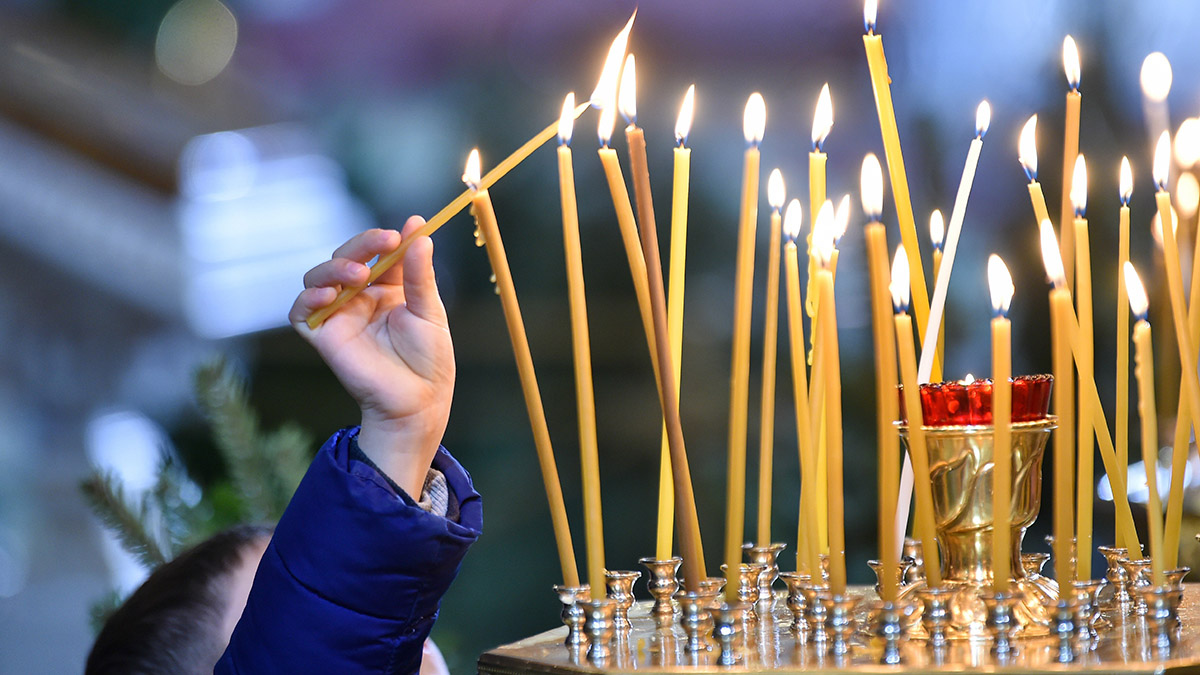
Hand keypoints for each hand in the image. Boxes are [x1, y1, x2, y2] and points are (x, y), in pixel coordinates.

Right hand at [289, 217, 453, 497]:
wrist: (419, 400)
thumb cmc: (429, 359)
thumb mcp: (429, 310)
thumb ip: (419, 272)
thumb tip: (418, 228)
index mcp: (388, 287)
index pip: (377, 251)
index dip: (384, 240)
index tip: (400, 234)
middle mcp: (360, 296)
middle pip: (346, 257)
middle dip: (361, 246)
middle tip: (384, 243)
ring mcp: (339, 315)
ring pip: (319, 277)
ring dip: (335, 268)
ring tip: (358, 275)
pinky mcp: (323, 336)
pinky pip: (301, 312)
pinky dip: (308, 298)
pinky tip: (328, 296)